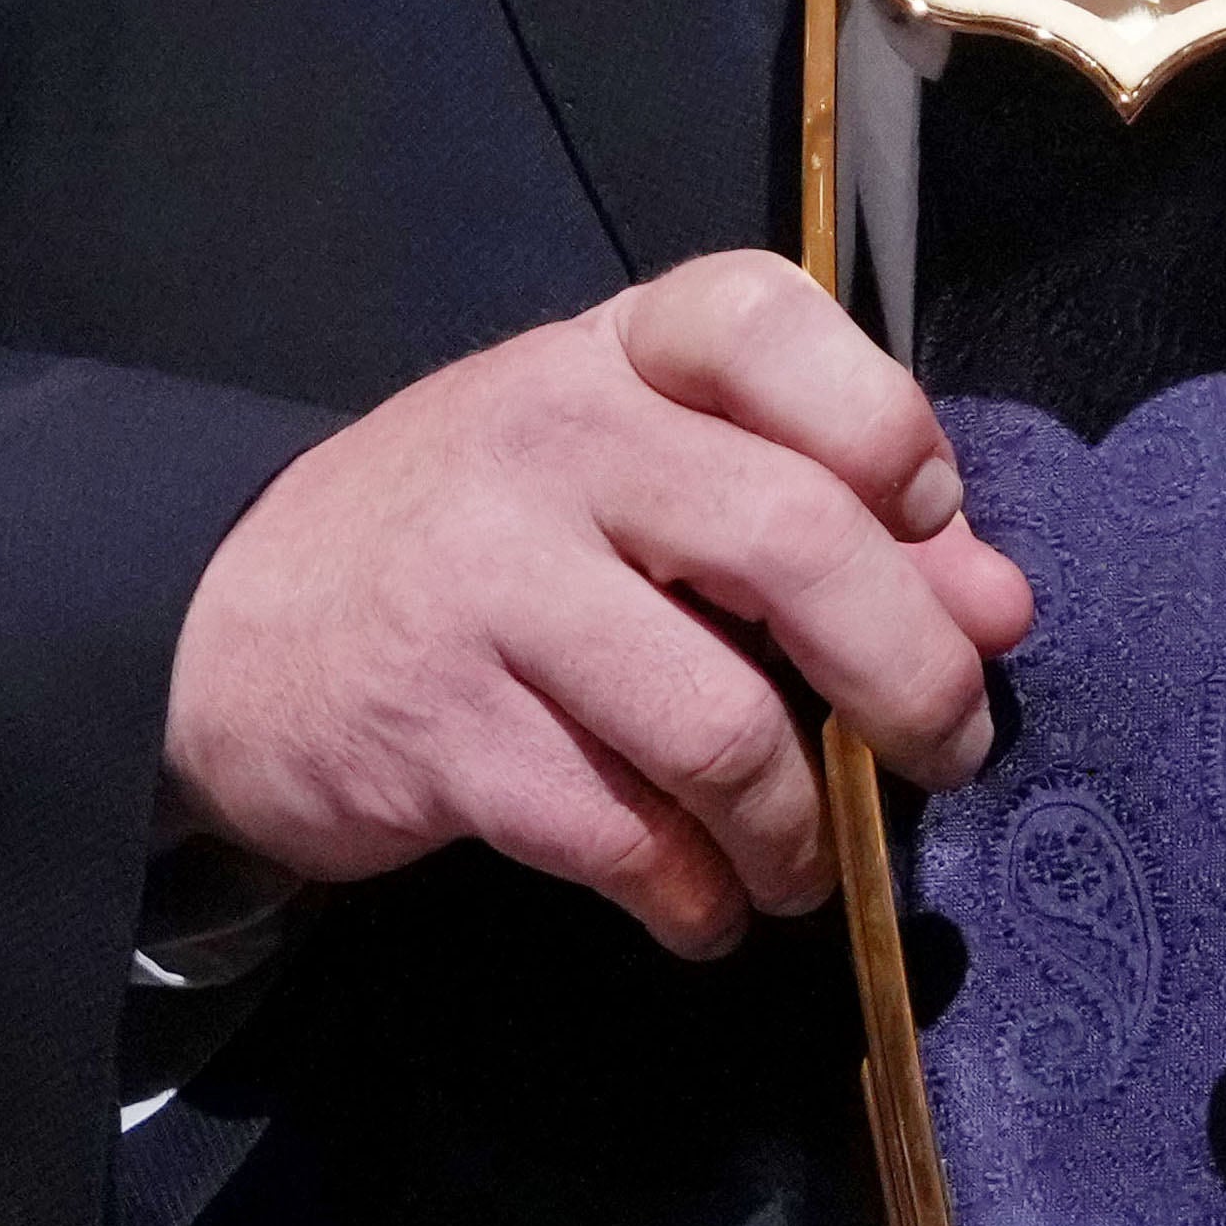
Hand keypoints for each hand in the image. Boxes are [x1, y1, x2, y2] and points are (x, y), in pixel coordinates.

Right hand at [162, 250, 1033, 956]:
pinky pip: (624, 834)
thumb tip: (997, 608)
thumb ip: (818, 518)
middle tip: (947, 752)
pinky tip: (700, 904)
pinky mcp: (440, 730)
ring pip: (720, 722)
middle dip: (911, 675)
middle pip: (793, 539)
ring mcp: (486, 583)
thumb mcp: (636, 483)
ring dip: (799, 828)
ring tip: (800, 863)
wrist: (227, 631)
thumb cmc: (485, 543)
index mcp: (617, 352)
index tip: (936, 538)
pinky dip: (694, 897)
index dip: (889, 432)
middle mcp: (552, 439)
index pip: (771, 322)